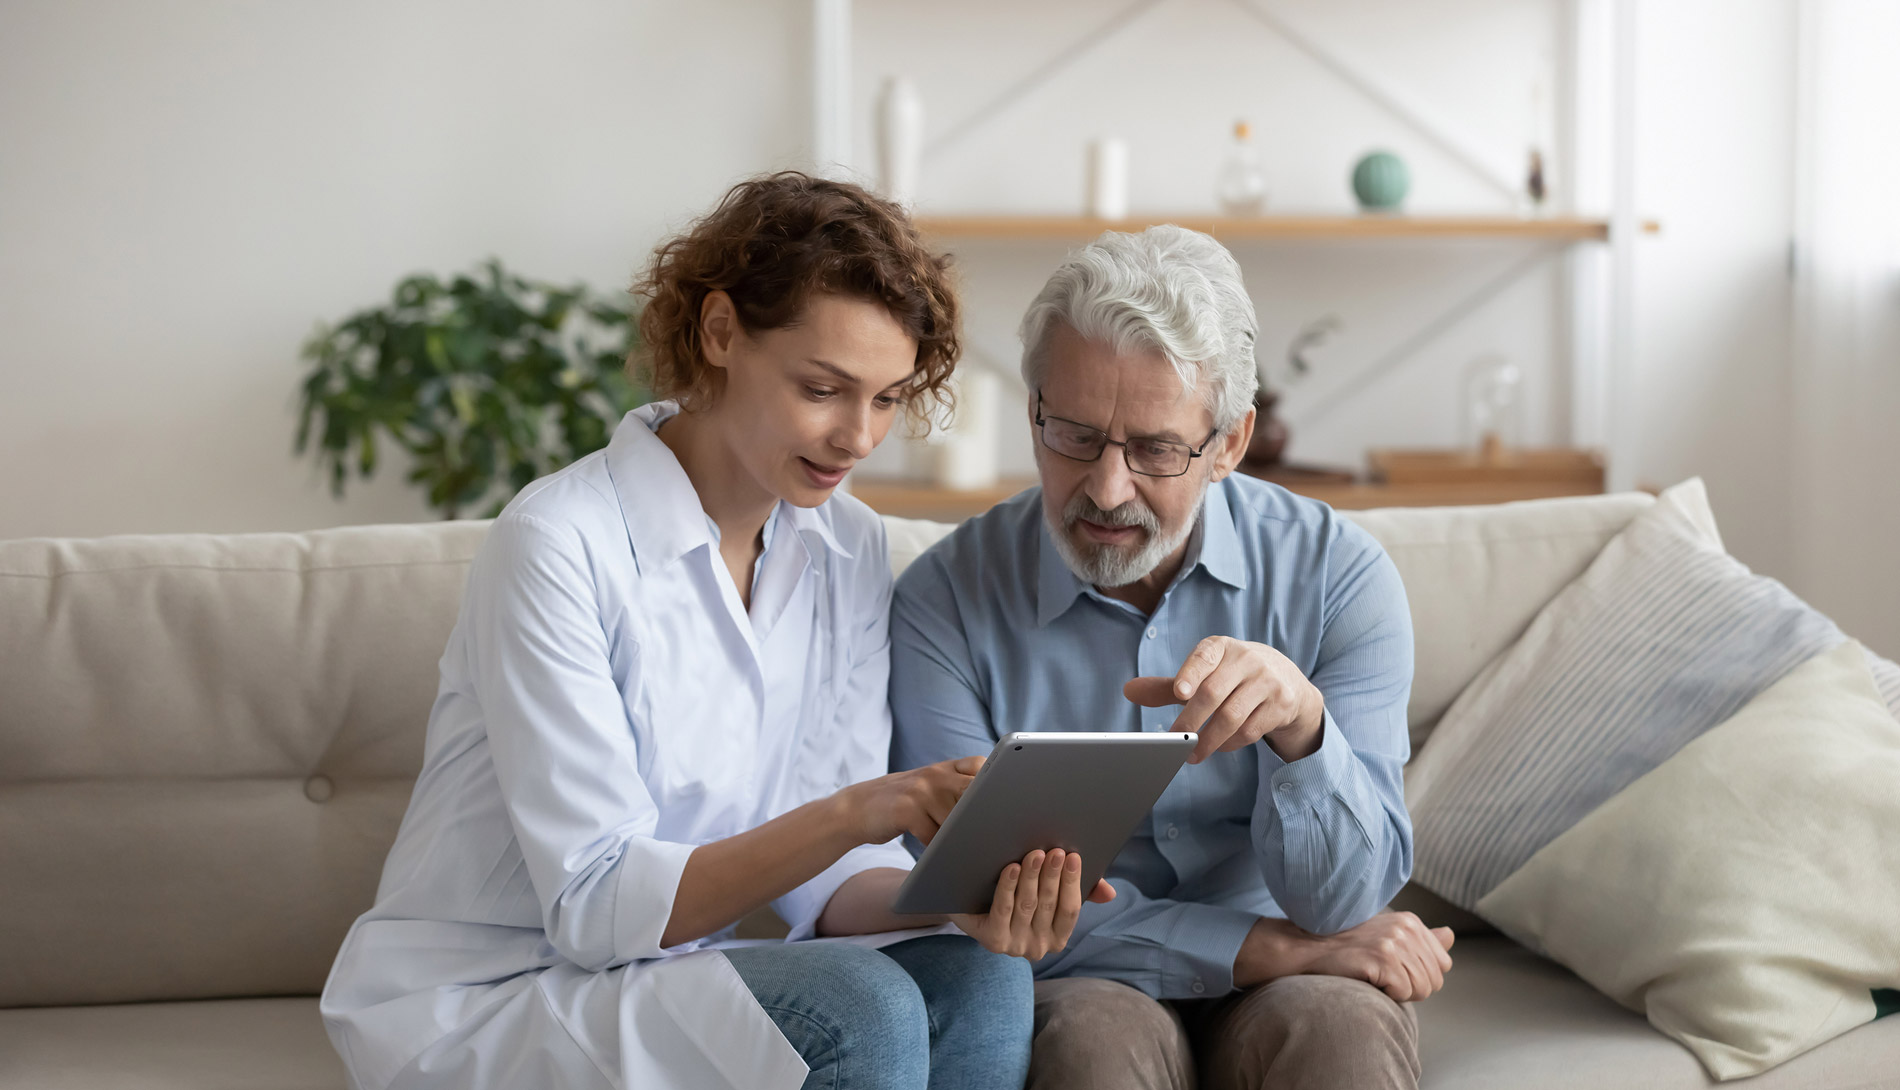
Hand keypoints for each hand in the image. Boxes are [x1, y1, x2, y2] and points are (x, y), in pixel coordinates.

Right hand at [837, 757, 983, 845]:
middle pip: (972, 792)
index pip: (980, 766)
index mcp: (943, 768)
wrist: (856, 809)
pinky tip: (935, 854)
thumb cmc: (901, 803)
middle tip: (993, 833)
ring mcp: (919, 791)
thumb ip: (955, 788)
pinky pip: (933, 836)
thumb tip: (997, 810)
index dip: (994, 783)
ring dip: (959, 838)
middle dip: (983, 813)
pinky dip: (937, 849)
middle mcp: (933, 775)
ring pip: (955, 820)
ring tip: (962, 850)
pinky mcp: (906, 811)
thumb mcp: (927, 786)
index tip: (1005, 803)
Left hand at [949, 848, 1116, 959]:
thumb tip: (1110, 894)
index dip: (1073, 883)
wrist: (971, 905)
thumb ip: (1081, 892)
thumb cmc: (1018, 895)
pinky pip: (1003, 910)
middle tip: (1055, 850)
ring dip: (1032, 878)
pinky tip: (1012, 868)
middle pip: (1048, 905)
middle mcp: (1038, 947)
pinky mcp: (992, 940)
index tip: (1075, 857)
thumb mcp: (1049, 893)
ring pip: (1026, 905)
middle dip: (1053, 875)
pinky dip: (1008, 888)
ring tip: (1034, 853)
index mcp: (1057, 937)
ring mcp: (1014, 946)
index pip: (1070, 910)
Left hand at [1124, 636, 1323, 762]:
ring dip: (1208, 740)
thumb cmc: (1233, 677)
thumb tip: (1129, 690)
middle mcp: (1247, 659)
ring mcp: (1267, 681)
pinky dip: (1230, 743)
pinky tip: (1218, 747)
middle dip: (1190, 720)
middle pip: (1213, 693)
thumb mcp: (1204, 674)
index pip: (1203, 657)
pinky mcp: (1281, 704)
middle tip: (1172, 741)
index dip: (1190, 673)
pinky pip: (1250, 730)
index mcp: (1221, 648)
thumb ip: (1169, 686)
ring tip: (1191, 755)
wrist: (1286, 679)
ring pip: (1232, 716)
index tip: (1179, 693)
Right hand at [1296, 911, 1454, 1002]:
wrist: (1309, 949)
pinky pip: (1403, 993)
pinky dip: (1386, 995)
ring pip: (1422, 989)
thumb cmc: (1347, 947)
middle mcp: (1406, 928)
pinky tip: (1368, 980)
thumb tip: (1450, 935)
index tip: (1393, 970)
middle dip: (1410, 987)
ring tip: (1374, 977)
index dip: (1420, 975)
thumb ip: (1421, 939)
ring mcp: (1395, 942)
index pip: (1443, 964)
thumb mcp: (1388, 937)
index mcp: (1411, 922)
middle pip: (1435, 980)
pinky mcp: (1383, 958)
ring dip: (1398, 993)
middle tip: (1380, 975)